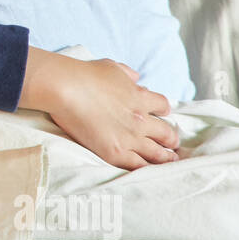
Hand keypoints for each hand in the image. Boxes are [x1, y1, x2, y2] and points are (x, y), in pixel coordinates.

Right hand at [24, 51, 181, 169]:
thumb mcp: (112, 67)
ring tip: (169, 161)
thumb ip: (127, 74)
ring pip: (158, 153)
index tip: (162, 116)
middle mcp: (140, 118)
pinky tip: (149, 172)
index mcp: (140, 97)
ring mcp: (130, 137)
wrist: (67, 88)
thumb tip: (135, 78)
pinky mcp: (116, 152)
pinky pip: (139, 166)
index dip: (163, 111)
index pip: (163, 106)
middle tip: (171, 144)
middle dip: (170, 139)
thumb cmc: (84, 74)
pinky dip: (147, 169)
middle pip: (166, 133)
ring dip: (165, 157)